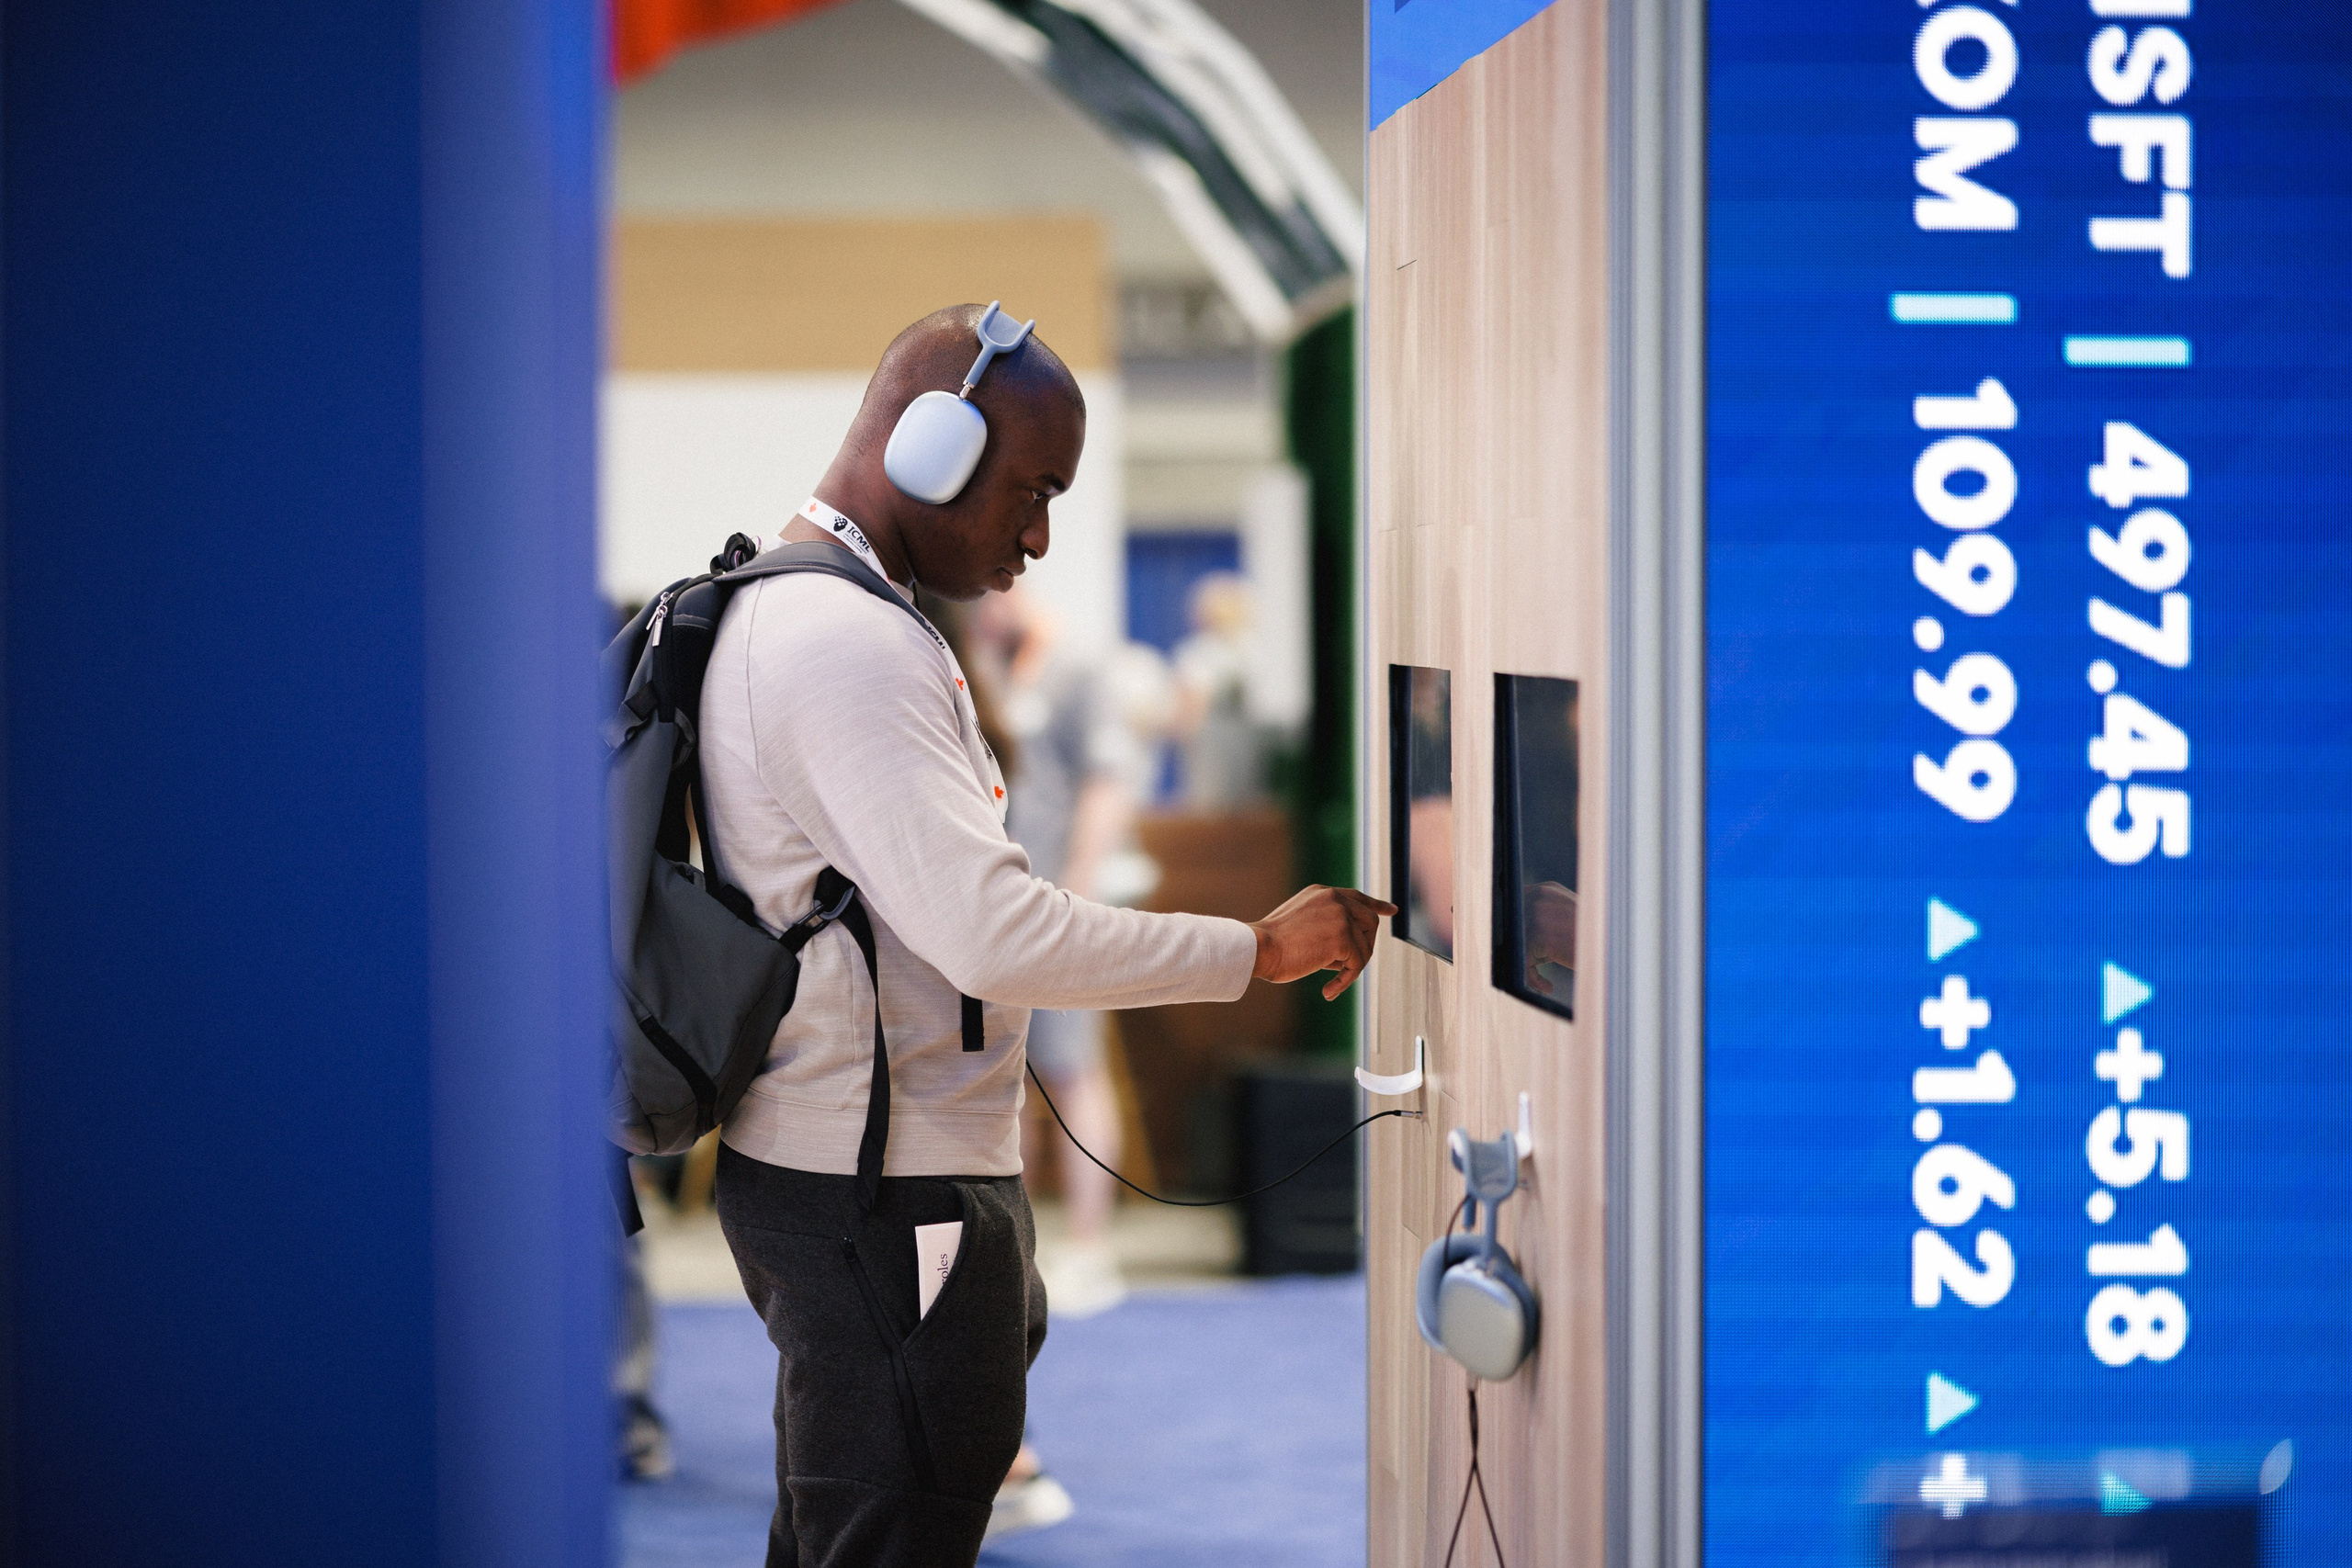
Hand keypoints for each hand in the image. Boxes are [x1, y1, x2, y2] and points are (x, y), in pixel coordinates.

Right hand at [1249, 885, 1397, 999]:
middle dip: (1365, 947)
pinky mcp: (1344, 936)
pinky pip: (1357, 964)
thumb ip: (1325, 927)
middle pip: (1370, 922)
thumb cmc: (1270, 946)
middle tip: (1349, 967)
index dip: (1376, 905)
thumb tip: (1350, 948)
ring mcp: (1341, 915)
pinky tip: (1328, 991)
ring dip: (1350, 969)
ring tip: (1331, 982)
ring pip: (1365, 947)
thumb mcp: (1300, 926)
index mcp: (1322, 893)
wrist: (1259, 948)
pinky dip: (1345, 980)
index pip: (1357, 897)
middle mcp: (1335, 899)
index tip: (1391, 911)